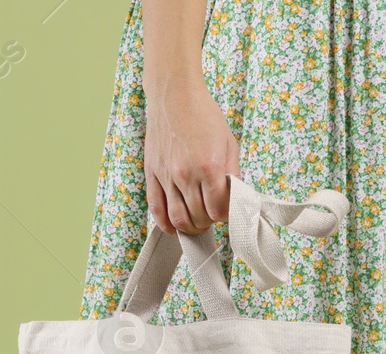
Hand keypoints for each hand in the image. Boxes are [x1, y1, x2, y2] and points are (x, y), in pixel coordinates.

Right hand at [144, 81, 240, 234]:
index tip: (225, 208)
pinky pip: (156, 208)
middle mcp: (187, 174)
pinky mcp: (152, 174)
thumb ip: (232, 174)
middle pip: (199, 218)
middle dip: (208, 221)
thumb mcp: (229, 143)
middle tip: (212, 214)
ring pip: (178, 219)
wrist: (175, 95)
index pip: (218, 211)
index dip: (224, 214)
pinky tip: (173, 227)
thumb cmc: (204, 116)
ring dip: (190, 227)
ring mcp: (167, 176)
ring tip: (197, 222)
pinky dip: (166, 224)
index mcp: (210, 167)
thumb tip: (232, 200)